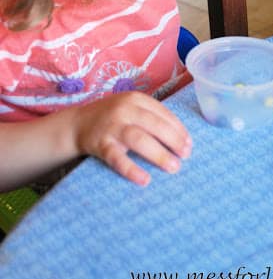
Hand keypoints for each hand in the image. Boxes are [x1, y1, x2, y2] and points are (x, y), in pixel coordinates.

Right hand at [71, 91, 191, 185]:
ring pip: (138, 139)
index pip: (163, 113)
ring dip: (158, 154)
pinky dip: (131, 169)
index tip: (189, 144)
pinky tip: (144, 180)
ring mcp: (112, 126)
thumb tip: (182, 139)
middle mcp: (124, 109)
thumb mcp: (131, 109)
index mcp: (136, 99)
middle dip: (173, 140)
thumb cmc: (113, 118)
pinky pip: (117, 158)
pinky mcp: (100, 144)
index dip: (179, 129)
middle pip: (154, 124)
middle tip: (186, 155)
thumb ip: (152, 118)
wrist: (77, 124)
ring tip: (174, 167)